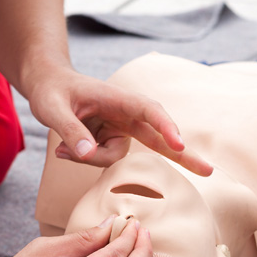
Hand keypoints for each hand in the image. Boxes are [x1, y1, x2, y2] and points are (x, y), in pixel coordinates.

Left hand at [28, 66, 212, 175]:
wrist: (47, 85)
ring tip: (62, 146)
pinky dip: (85, 159)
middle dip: (183, 155)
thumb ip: (69, 130)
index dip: (166, 126)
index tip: (178, 143)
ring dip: (91, 159)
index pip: (149, 111)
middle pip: (160, 137)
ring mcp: (120, 130)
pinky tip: (65, 149)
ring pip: (116, 158)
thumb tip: (86, 155)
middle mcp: (126, 115)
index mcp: (118, 98)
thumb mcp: (52, 108)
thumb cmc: (50, 90)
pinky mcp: (112, 142)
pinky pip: (104, 161)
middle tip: (209, 172)